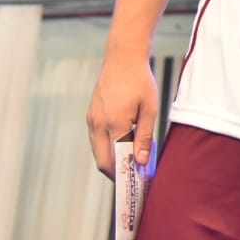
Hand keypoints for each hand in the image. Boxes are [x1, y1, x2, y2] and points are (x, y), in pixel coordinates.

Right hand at [86, 51, 158, 178]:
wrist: (123, 58)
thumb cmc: (140, 81)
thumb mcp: (149, 108)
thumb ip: (144, 136)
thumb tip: (140, 161)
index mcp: (114, 123)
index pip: (114, 160)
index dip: (123, 174)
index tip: (135, 181)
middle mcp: (98, 123)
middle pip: (102, 160)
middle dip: (115, 172)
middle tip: (132, 176)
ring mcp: (92, 119)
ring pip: (97, 150)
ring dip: (110, 159)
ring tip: (130, 160)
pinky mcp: (91, 114)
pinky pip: (96, 138)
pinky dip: (106, 146)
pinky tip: (122, 143)